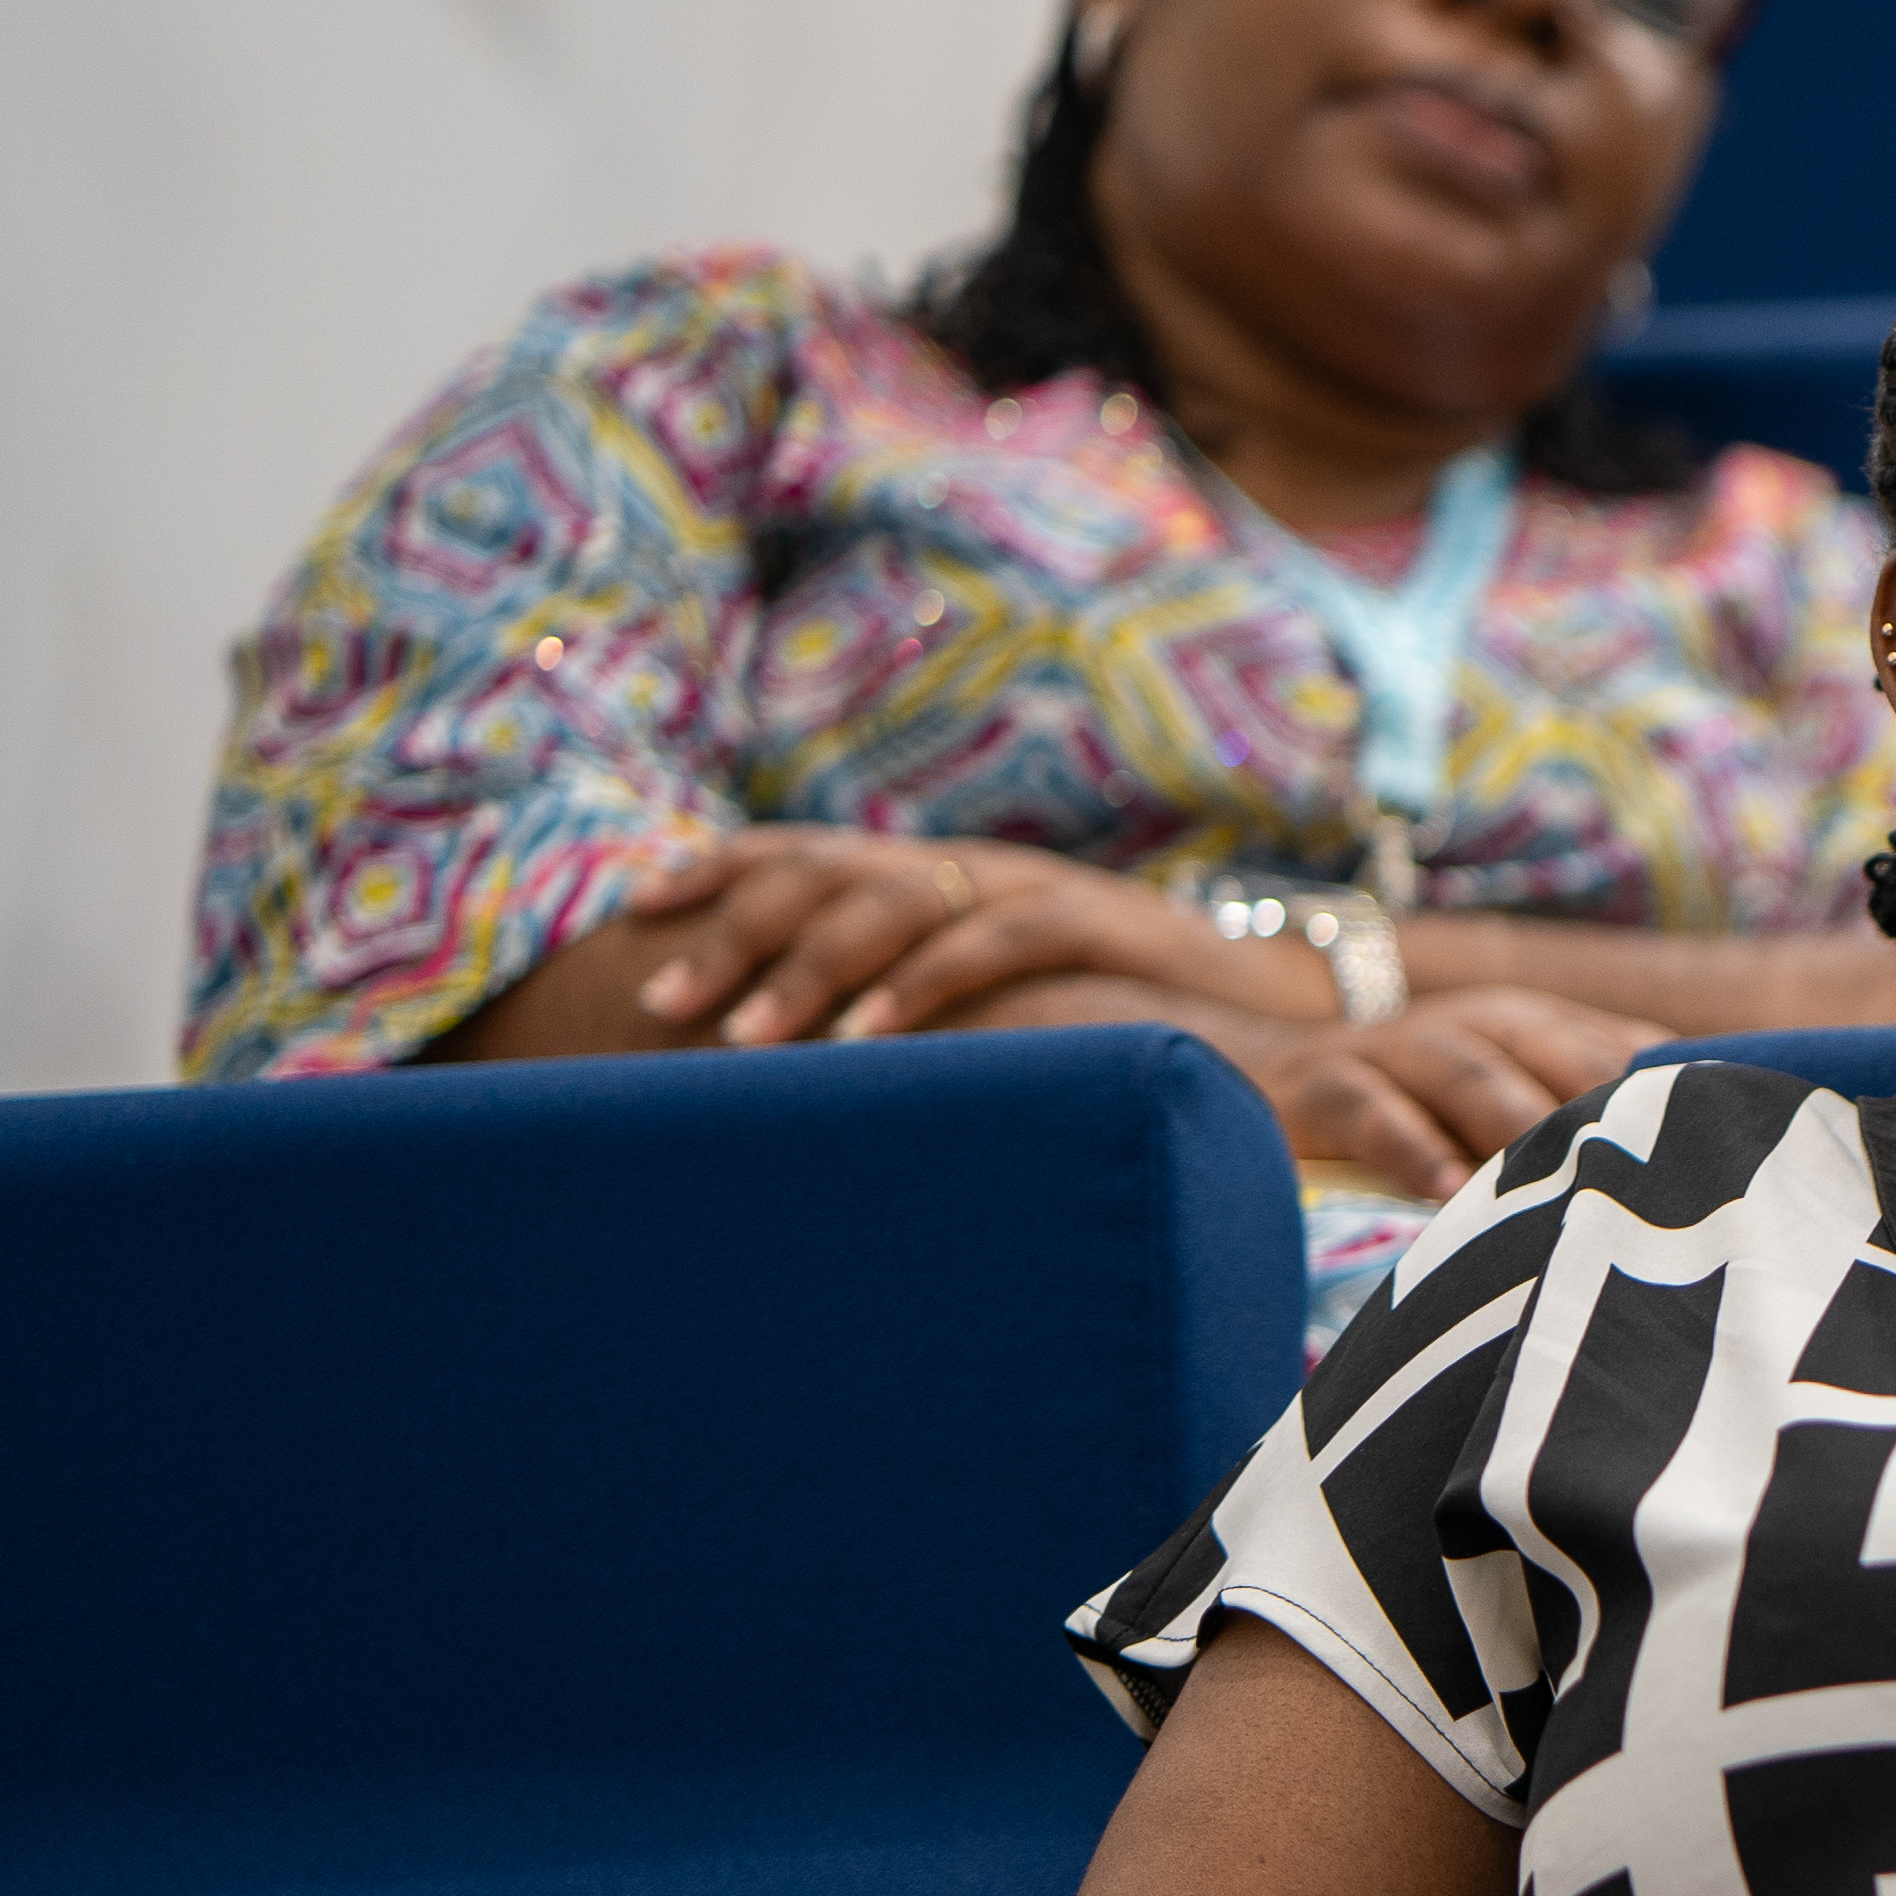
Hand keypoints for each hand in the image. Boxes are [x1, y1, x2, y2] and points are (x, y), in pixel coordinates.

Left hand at [621, 829, 1307, 1046]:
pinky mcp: (1093, 921)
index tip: (635, 902)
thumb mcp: (990, 993)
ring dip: (809, 969)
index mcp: (935, 874)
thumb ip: (902, 993)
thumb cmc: (1110, 1006)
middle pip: (829, 873)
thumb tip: (786, 1046)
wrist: (1261, 998)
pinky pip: (991, 941)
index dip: (718, 865)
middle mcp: (969, 866)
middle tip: (665, 999)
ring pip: (895, 903)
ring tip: (744, 1034)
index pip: (805, 849)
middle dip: (735, 932)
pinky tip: (862, 1039)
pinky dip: (920, 986)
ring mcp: (1030, 888)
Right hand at [1227, 987, 1669, 1196]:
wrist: (1263, 1079)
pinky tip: (1449, 1192)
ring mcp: (1401, 1050)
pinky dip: (1414, 1151)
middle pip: (1559, 1051)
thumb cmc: (1419, 1112)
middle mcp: (1478, 1026)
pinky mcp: (1326, 1087)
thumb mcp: (1506, 1105)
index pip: (1626, 1048)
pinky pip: (1376, 1113)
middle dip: (1614, 1094)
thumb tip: (1702, 1164)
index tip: (1742, 1134)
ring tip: (1565, 1172)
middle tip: (1669, 1150)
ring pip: (1473, 1073)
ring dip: (1518, 1118)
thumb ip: (1587, 1123)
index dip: (1681, 1088)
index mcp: (1536, 1028)